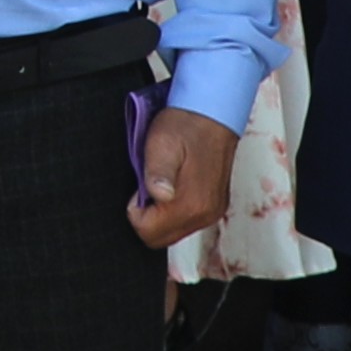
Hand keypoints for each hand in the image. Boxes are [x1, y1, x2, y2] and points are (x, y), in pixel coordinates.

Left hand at [127, 104, 235, 253]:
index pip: (149, 233)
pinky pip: (187, 221)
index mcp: (191, 203)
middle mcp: (205, 213)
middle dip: (147, 217)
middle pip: (161, 238)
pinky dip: (174, 210)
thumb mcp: (162, 144)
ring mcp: (212, 210)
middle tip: (148, 186)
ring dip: (160, 214)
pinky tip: (173, 185)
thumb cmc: (186, 125)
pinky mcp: (215, 204)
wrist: (213, 112)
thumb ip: (157, 173)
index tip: (140, 189)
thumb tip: (159, 196)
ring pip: (173, 231)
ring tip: (160, 183)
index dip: (135, 212)